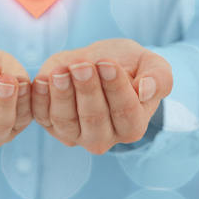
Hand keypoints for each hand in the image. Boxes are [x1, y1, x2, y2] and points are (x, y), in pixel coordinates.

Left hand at [32, 39, 172, 153]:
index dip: (116, 88)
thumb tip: (145, 90)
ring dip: (62, 94)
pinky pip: (41, 115)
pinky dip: (39, 98)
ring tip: (61, 71)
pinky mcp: (49, 123)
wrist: (96, 60)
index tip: (107, 63)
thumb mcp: (151, 65)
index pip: (126, 113)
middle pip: (94, 119)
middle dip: (87, 91)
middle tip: (82, 66)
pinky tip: (43, 79)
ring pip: (65, 120)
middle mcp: (103, 138)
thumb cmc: (128, 64)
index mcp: (133, 127)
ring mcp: (74, 134)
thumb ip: (159, 78)